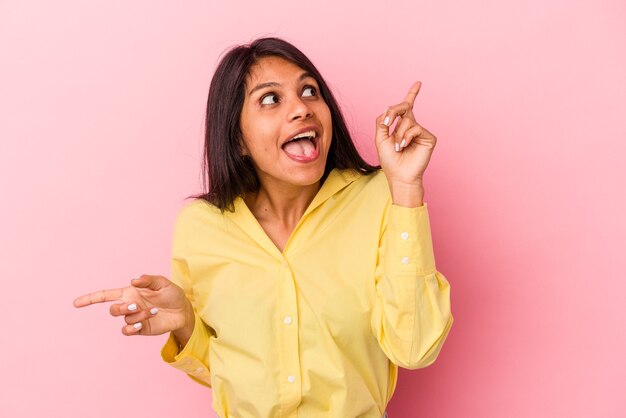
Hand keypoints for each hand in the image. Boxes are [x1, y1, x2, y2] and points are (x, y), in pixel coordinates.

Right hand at [73, 275, 193, 342]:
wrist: (183, 310)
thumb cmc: (172, 294)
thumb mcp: (163, 283)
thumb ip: (149, 280)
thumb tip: (134, 280)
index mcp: (130, 293)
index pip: (105, 296)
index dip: (90, 298)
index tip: (75, 303)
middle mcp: (129, 305)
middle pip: (113, 310)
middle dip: (121, 308)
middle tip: (136, 306)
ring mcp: (134, 318)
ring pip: (125, 320)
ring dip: (138, 316)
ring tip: (154, 311)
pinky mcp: (140, 329)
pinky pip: (128, 331)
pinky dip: (132, 328)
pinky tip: (142, 325)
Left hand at [375, 81, 436, 187]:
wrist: (399, 175)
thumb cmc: (390, 160)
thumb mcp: (380, 138)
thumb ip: (382, 122)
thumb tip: (388, 108)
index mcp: (401, 126)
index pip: (406, 107)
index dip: (412, 94)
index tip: (418, 83)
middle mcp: (412, 126)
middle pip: (404, 107)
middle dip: (394, 111)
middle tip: (387, 123)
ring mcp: (421, 132)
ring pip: (407, 120)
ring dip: (398, 133)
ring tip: (397, 147)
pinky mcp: (429, 138)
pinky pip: (415, 128)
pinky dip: (406, 137)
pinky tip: (404, 146)